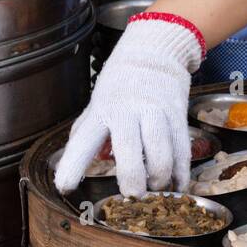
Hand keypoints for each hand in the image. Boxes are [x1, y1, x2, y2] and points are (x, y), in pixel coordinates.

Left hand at [53, 15, 202, 196]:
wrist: (156, 50)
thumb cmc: (121, 82)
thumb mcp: (98, 101)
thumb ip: (88, 131)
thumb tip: (77, 161)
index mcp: (102, 110)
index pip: (84, 140)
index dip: (73, 165)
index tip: (64, 185)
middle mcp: (128, 111)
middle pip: (130, 150)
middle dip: (132, 179)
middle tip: (131, 196)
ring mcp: (156, 112)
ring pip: (161, 152)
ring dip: (159, 178)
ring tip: (155, 188)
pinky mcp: (178, 115)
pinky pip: (182, 149)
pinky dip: (181, 172)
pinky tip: (177, 185)